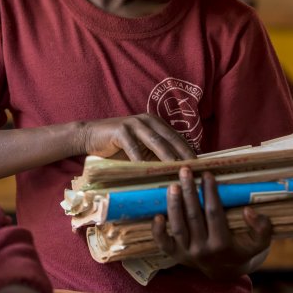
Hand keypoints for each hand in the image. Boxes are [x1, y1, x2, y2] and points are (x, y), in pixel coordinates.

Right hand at [79, 113, 195, 160]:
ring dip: (167, 156)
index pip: (177, 138)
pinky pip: (133, 146)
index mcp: (156, 123)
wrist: (91, 136)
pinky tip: (146, 171)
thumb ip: (157, 155)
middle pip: (170, 138)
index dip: (189, 151)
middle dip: (184, 154)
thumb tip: (178, 172)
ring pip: (155, 141)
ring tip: (177, 170)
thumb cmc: (118, 146)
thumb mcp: (141, 150)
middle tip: (195, 169)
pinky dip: (140, 159)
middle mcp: (148, 120)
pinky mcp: (120, 130)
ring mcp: (134, 124)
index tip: (201, 166)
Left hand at [151, 168, 271, 278]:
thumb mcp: (259, 243)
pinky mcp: (175, 255)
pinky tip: (157, 214)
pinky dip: (157, 231)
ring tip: (173, 185)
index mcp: (223, 245)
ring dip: (173, 205)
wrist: (226, 271)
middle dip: (189, 192)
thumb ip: (261, 228)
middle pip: (193, 217)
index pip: (214, 213)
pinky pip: (163, 244)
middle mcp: (203, 250)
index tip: (207, 174)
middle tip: (185, 171)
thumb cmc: (242, 249)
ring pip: (177, 226)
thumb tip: (248, 211)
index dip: (210, 192)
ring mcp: (187, 253)